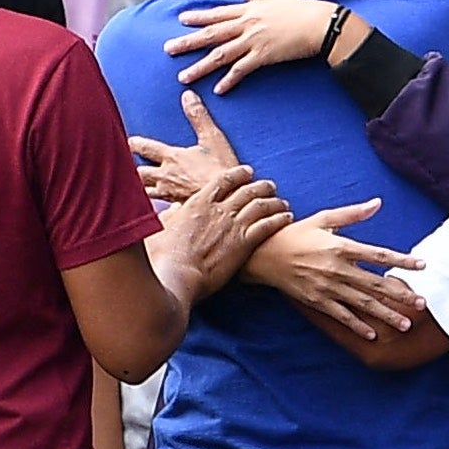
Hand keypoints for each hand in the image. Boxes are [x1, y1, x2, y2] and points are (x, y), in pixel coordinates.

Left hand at [130, 89, 242, 204]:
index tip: (128, 141)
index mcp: (172, 157)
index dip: (134, 144)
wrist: (230, 199)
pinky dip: (152, 205)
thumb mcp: (212, 138)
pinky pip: (158, 207)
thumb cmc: (222, 169)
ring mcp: (170, 194)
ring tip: (132, 185)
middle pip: (139, 172)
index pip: (145, 148)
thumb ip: (198, 116)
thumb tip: (187, 96)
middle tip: (124, 165)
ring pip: (144, 191)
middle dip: (130, 168)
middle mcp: (166, 176)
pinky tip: (151, 208)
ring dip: (138, 186)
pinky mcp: (176, 208)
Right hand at [149, 163, 292, 299]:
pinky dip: (279, 219)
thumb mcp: (161, 229)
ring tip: (282, 202)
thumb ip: (170, 216)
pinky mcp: (244, 243)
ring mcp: (233, 225)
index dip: (238, 174)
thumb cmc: (164, 257)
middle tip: (269, 185)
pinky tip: (287, 217)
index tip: (247, 172)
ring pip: (261, 205)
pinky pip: (268, 226)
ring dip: (274, 201)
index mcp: (198, 203)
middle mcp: (219, 209)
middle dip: (261, 186)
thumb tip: (173, 210)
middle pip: (247, 190)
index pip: (223, 180)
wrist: (177, 276)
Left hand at [168, 0, 348, 91]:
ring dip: (200, 66)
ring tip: (183, 77)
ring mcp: (254, 40)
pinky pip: (242, 70)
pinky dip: (229, 80)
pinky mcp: (264, 56)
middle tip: (168, 50)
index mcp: (249, 9)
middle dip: (187, 42)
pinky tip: (218, 90)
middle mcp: (247, 24)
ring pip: (220, 54)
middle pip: (211, 34)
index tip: (181, 19)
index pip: (218, 14)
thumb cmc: (303, 9)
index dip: (198, 17)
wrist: (321, 23)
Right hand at [244, 198, 426, 339]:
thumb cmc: (296, 233)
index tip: (422, 266)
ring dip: (386, 315)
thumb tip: (378, 203)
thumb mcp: (324, 219)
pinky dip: (357, 326)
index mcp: (342, 247)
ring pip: (363, 304)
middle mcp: (338, 269)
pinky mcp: (317, 301)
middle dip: (401, 295)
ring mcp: (327, 288)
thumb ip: (353, 214)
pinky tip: (373, 335)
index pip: (379, 255)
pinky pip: (341, 316)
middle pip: (376, 284)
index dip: (402, 261)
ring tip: (406, 324)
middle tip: (423, 304)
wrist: (264, 255)